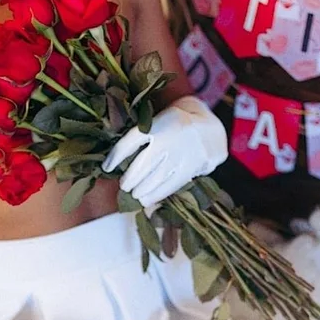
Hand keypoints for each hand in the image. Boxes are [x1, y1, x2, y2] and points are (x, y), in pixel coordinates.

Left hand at [101, 95, 226, 213]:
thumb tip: (118, 159)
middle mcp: (170, 138)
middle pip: (143, 164)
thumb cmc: (177, 123)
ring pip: (156, 178)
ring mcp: (182, 154)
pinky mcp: (192, 168)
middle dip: (130, 178)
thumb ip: (144, 134)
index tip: (106, 167)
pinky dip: (157, 195)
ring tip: (135, 194)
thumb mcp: (160, 119)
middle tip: (124, 185)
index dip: (116, 156)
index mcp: (159, 122)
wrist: (212, 126)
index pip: (131, 141)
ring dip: (142, 190)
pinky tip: (147, 200)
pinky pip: (171, 185)